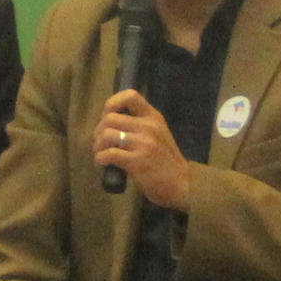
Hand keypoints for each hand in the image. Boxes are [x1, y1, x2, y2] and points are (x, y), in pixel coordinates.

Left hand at [93, 90, 190, 208]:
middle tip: (99, 143)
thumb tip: (109, 121)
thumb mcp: (159, 135)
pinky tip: (102, 164)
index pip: (131, 96)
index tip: (105, 116)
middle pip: (110, 118)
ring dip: (97, 146)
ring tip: (100, 154)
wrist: (183, 184)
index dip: (112, 102)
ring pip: (106, 135)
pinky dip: (100, 159)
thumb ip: (140, 125)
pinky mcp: (137, 162)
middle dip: (98, 131)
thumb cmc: (166, 162)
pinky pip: (109, 154)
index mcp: (154, 117)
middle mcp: (149, 127)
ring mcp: (144, 144)